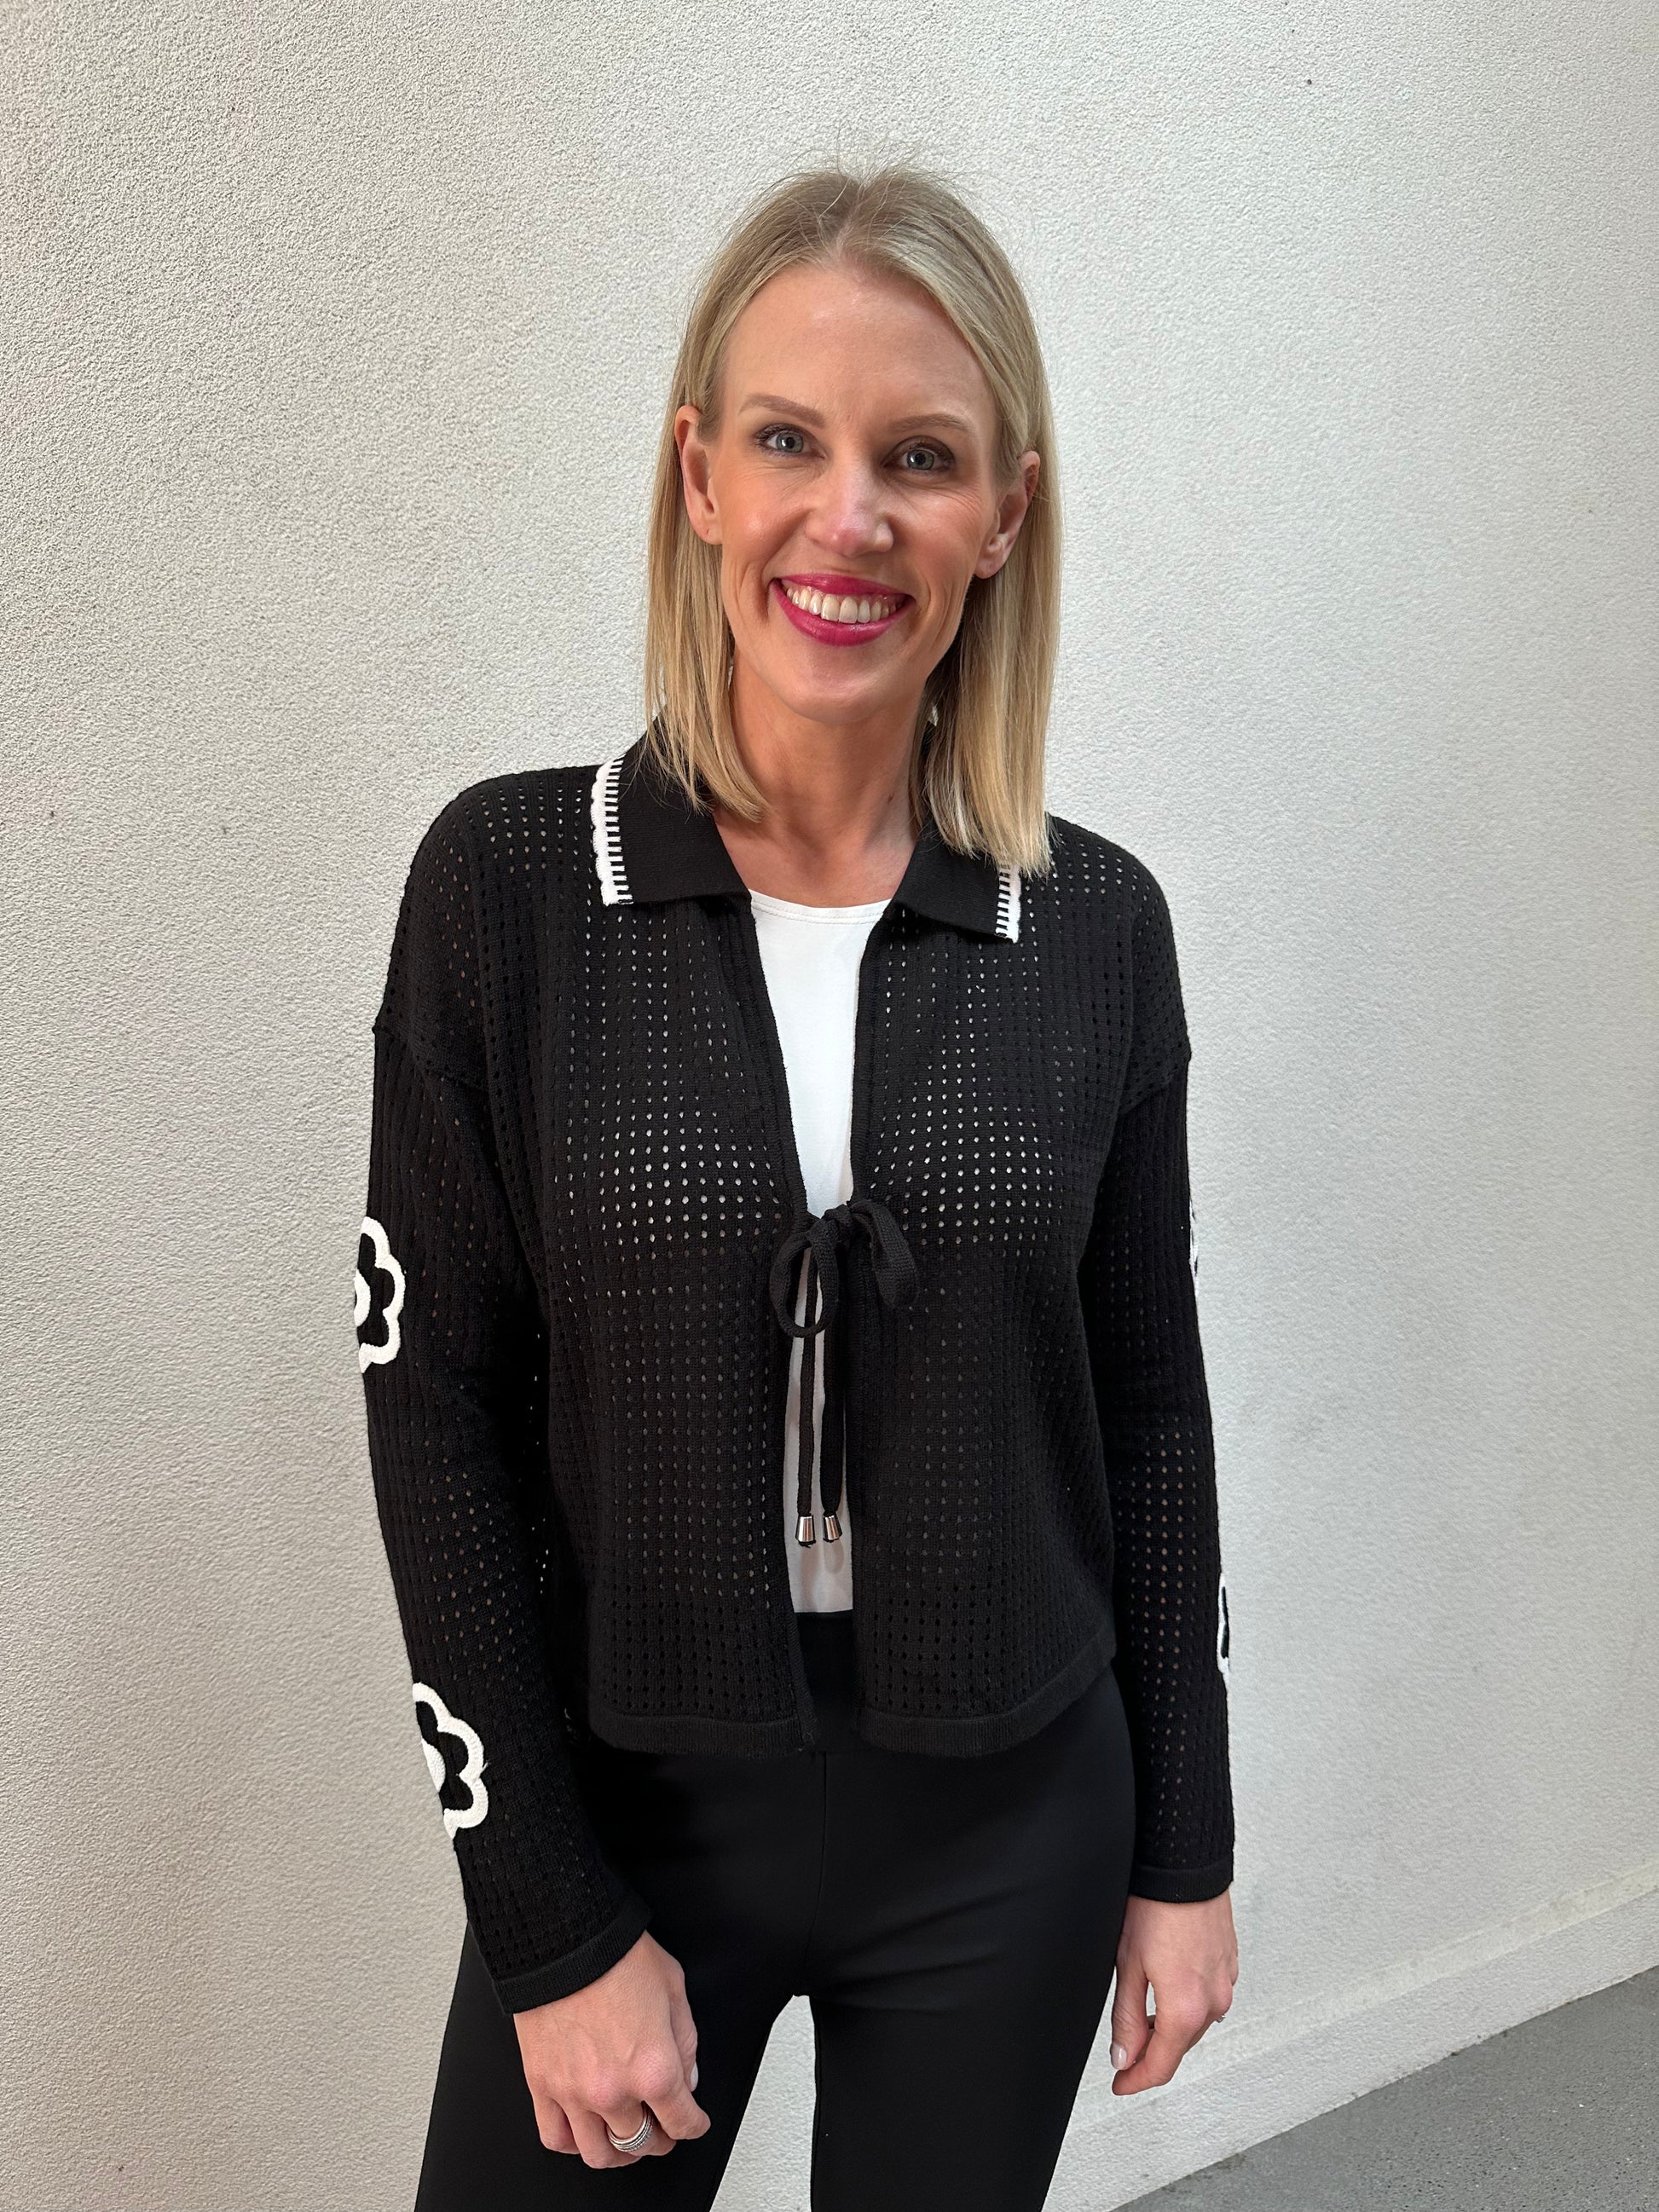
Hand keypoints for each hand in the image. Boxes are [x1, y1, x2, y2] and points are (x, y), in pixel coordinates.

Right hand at [512, 1930, 711, 2165]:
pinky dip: (574, 2144)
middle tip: (662, 2128)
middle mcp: (614, 2089)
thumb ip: (685, 2041)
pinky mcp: (542, 2085)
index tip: (693, 2122)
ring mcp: (574, 2093)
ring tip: (625, 2139)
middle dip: (660, 2139)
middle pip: (643, 2142)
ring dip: (619, 2152)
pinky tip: (585, 2132)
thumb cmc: (617, 1954)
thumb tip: (686, 2077)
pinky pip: (556, 2138)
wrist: (564, 1937)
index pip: (683, 2123)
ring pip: (600, 2154)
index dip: (694, 2125)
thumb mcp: (674, 1988)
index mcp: (654, 2067)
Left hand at [1108, 1890, 1237, 2094]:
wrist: (1185, 1865)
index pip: (1161, 2065)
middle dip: (1150, 2053)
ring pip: (1194, 2023)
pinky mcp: (1229, 1964)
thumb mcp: (1128, 1965)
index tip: (1120, 2084)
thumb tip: (1124, 2055)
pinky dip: (1186, 2005)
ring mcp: (1225, 1983)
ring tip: (1141, 2018)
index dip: (1136, 2080)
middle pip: (1178, 2046)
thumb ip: (1126, 2017)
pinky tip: (1167, 1990)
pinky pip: (1207, 1999)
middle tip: (1123, 2053)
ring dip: (1169, 2028)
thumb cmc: (1156, 1906)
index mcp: (1186, 2009)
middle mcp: (1213, 2002)